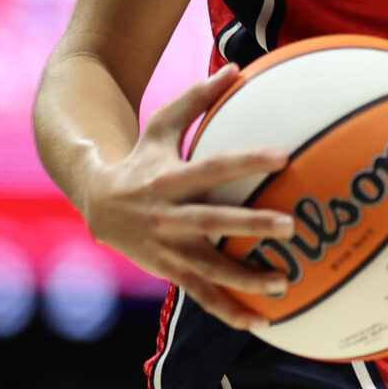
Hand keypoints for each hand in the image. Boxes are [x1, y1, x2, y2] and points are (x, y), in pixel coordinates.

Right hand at [80, 65, 295, 330]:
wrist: (95, 203)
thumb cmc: (140, 159)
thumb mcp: (160, 127)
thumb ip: (197, 98)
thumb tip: (238, 66)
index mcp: (167, 179)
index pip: (212, 167)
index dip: (245, 160)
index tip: (283, 154)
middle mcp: (167, 217)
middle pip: (212, 222)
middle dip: (250, 225)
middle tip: (291, 227)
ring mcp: (167, 249)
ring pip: (208, 268)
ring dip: (244, 280)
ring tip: (283, 283)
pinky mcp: (169, 272)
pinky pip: (203, 296)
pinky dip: (230, 312)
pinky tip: (264, 322)